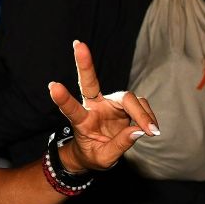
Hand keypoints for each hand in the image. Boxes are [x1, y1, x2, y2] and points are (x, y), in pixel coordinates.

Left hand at [47, 40, 157, 170]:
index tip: (52, 86)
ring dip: (142, 113)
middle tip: (78, 45)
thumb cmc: (95, 154)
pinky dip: (148, 116)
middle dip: (84, 64)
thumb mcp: (104, 158)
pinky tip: (150, 128)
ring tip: (151, 131)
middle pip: (90, 83)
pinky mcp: (124, 104)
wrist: (99, 151)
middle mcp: (93, 107)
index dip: (63, 99)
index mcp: (81, 122)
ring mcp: (109, 103)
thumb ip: (120, 145)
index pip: (71, 110)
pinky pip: (140, 104)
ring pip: (127, 97)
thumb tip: (138, 130)